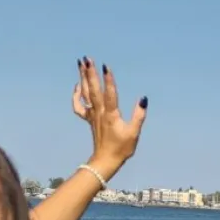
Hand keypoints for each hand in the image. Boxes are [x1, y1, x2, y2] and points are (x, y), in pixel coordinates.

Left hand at [72, 56, 147, 175]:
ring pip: (85, 93)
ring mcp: (93, 115)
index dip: (108, 80)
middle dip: (90, 73)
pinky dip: (76, 95)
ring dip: (83, 78)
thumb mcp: (134, 133)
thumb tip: (143, 99)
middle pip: (93, 89)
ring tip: (81, 64)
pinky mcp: (89, 120)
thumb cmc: (122, 148)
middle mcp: (100, 112)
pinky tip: (78, 86)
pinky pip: (79, 106)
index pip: (110, 94)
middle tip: (87, 58)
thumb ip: (139, 116)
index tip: (106, 66)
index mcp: (111, 115)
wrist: (105, 161)